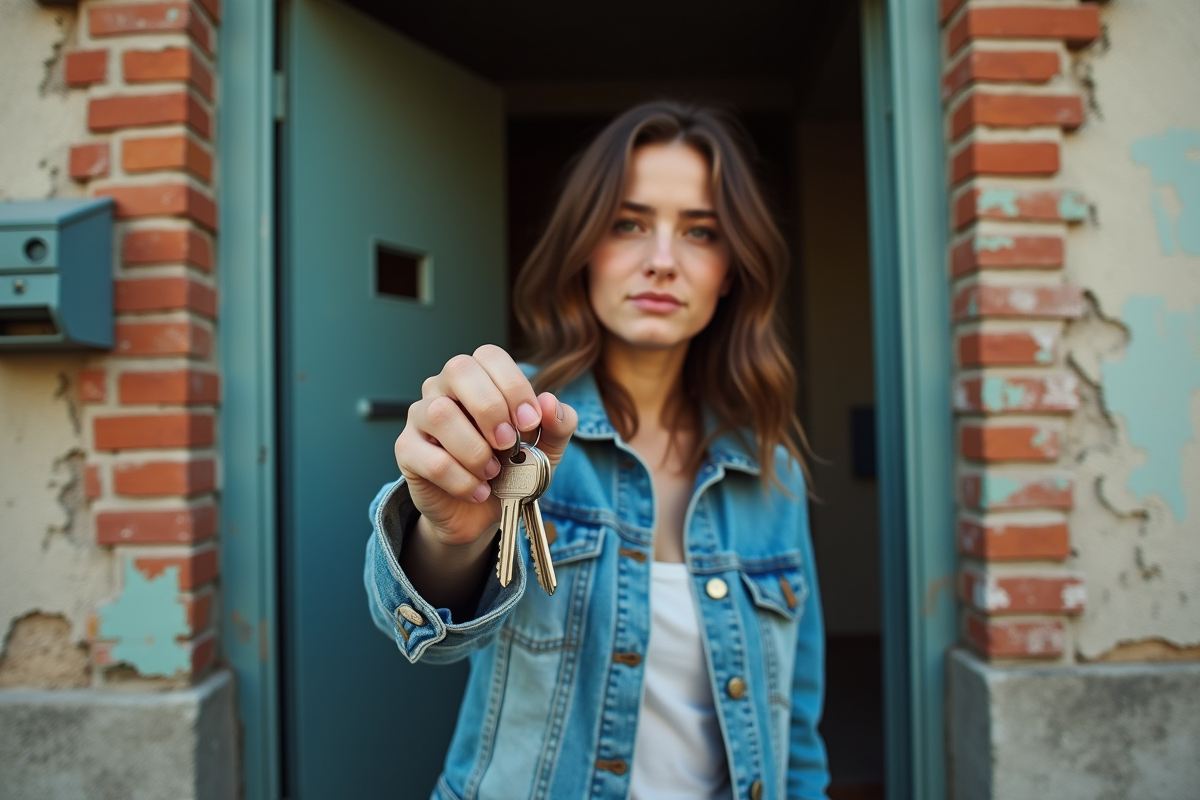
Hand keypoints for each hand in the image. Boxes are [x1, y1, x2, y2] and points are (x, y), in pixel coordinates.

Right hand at [394, 345, 576, 555]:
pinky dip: (462, 480)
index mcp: (479, 378)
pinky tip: (478, 491)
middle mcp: (444, 388)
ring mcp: (420, 416)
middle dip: (491, 408)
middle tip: (509, 444)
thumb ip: (557, 425)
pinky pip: (430, 458)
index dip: (513, 384)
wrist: (481, 513)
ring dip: (475, 449)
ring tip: (492, 472)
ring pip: (439, 413)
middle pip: (459, 370)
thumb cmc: (510, 469)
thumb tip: (550, 403)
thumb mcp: (545, 449)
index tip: (530, 421)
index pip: (489, 356)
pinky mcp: (407, 450)